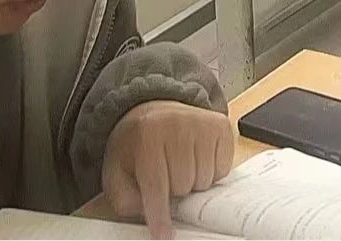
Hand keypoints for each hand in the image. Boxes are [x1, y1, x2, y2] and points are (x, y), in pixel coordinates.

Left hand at [103, 101, 234, 237]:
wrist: (154, 111)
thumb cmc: (136, 146)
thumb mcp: (117, 171)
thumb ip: (126, 198)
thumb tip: (148, 214)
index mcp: (147, 135)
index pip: (156, 184)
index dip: (159, 213)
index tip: (164, 234)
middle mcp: (177, 124)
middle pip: (184, 186)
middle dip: (174, 190)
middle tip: (165, 174)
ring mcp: (202, 123)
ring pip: (205, 180)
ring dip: (193, 182)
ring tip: (180, 164)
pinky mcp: (221, 126)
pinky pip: (222, 170)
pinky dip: (211, 172)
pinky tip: (197, 157)